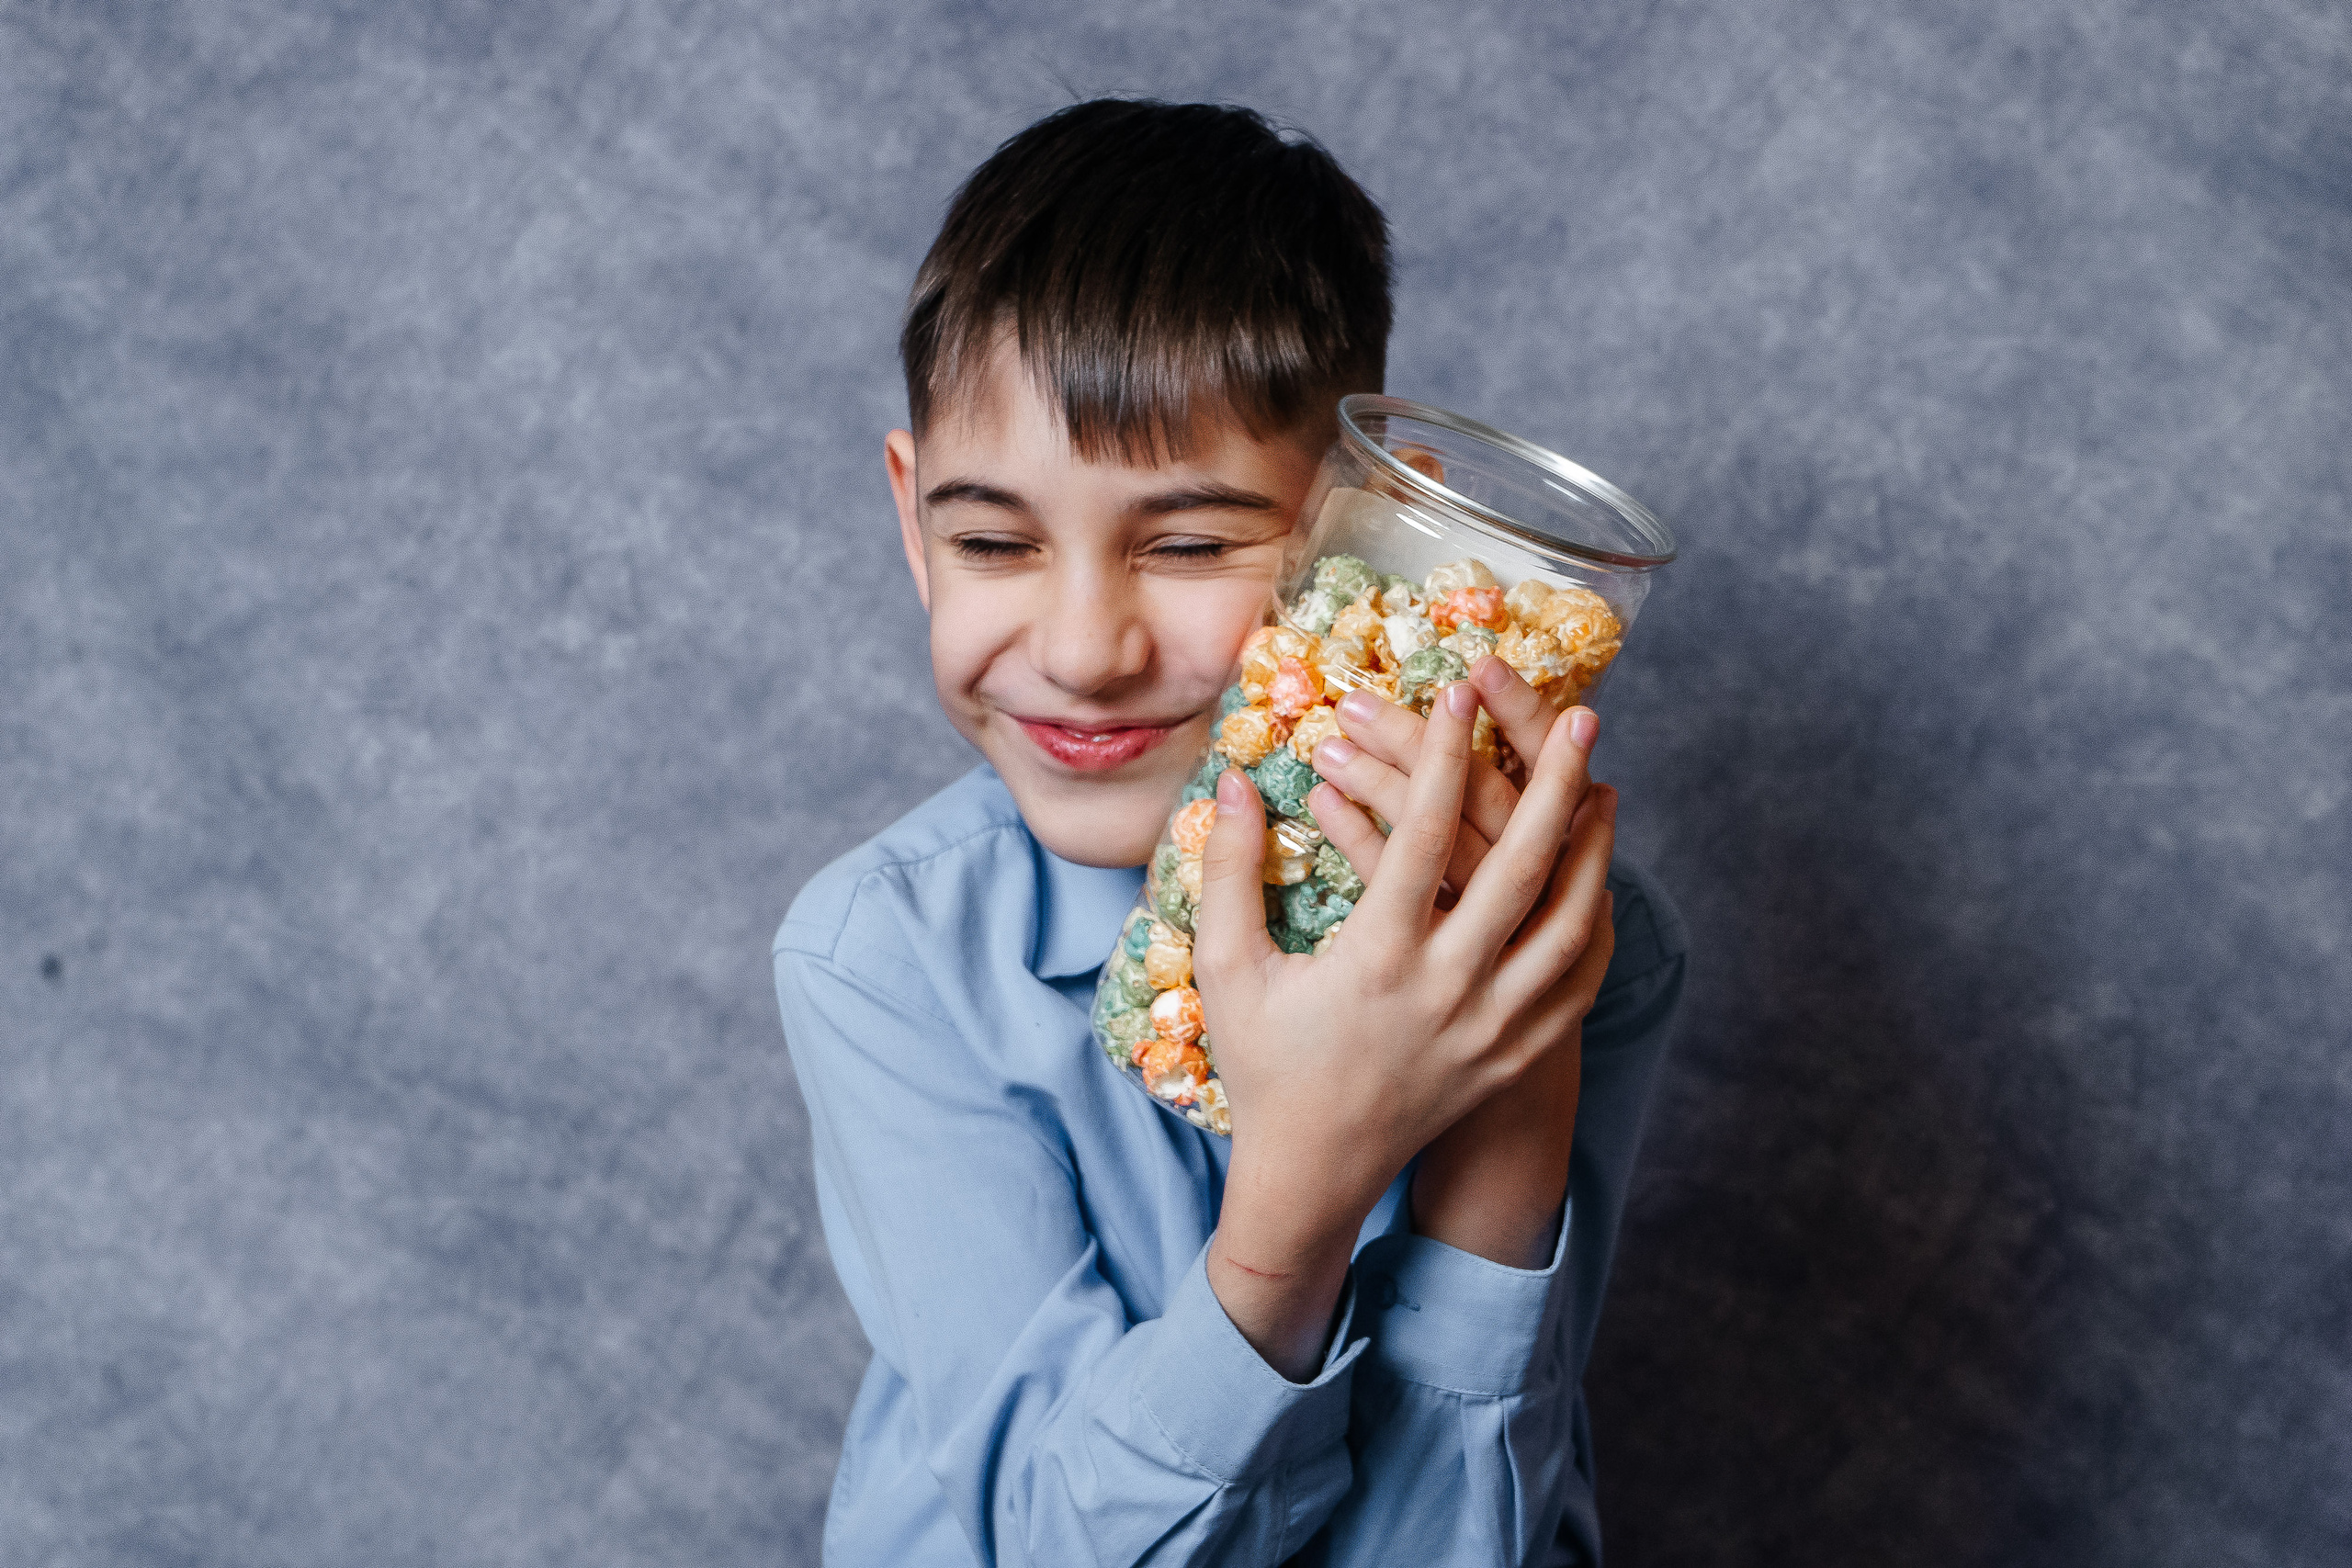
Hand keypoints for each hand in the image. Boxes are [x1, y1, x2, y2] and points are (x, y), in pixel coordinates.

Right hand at [1193, 676, 1615, 1373]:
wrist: (1313, 1174)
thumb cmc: (1265, 1064)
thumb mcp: (1228, 969)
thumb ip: (1229, 871)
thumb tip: (1233, 782)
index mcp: (1376, 958)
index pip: (1424, 834)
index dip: (1442, 755)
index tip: (1456, 693)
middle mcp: (1447, 987)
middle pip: (1523, 866)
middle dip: (1556, 781)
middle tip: (1581, 715)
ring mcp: (1492, 1025)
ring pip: (1570, 923)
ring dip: (1595, 849)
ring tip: (1605, 787)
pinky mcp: (1515, 1053)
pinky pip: (1577, 982)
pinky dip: (1597, 925)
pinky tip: (1598, 881)